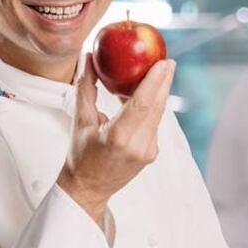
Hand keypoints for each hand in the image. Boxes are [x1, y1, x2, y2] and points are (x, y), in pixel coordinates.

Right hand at [57, 55, 174, 224]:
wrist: (88, 188)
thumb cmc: (80, 156)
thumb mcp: (80, 120)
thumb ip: (86, 87)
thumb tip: (89, 59)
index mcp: (118, 137)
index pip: (143, 103)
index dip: (155, 81)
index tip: (162, 62)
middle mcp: (138, 145)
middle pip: (157, 106)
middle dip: (164, 82)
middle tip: (167, 61)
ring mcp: (148, 151)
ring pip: (158, 115)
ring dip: (159, 93)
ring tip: (160, 72)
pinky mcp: (152, 153)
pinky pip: (154, 124)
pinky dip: (152, 108)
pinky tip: (148, 95)